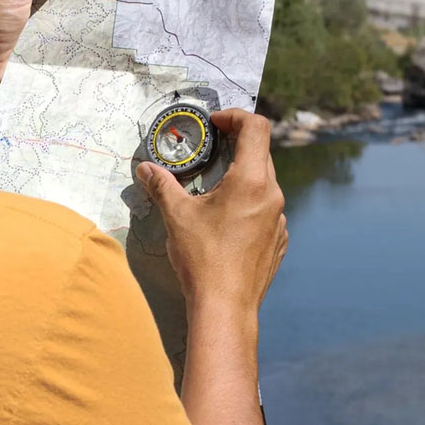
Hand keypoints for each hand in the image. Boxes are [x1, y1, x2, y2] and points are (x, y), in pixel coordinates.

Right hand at [136, 108, 286, 314]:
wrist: (225, 308)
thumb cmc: (202, 257)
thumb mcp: (176, 215)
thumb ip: (162, 185)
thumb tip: (145, 168)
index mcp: (252, 181)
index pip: (257, 128)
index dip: (235, 116)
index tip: (214, 123)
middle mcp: (273, 196)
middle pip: (261, 154)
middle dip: (235, 145)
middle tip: (210, 149)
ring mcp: (279, 220)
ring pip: (264, 183)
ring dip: (242, 176)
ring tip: (214, 187)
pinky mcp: (278, 241)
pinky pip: (266, 210)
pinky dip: (248, 203)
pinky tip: (226, 220)